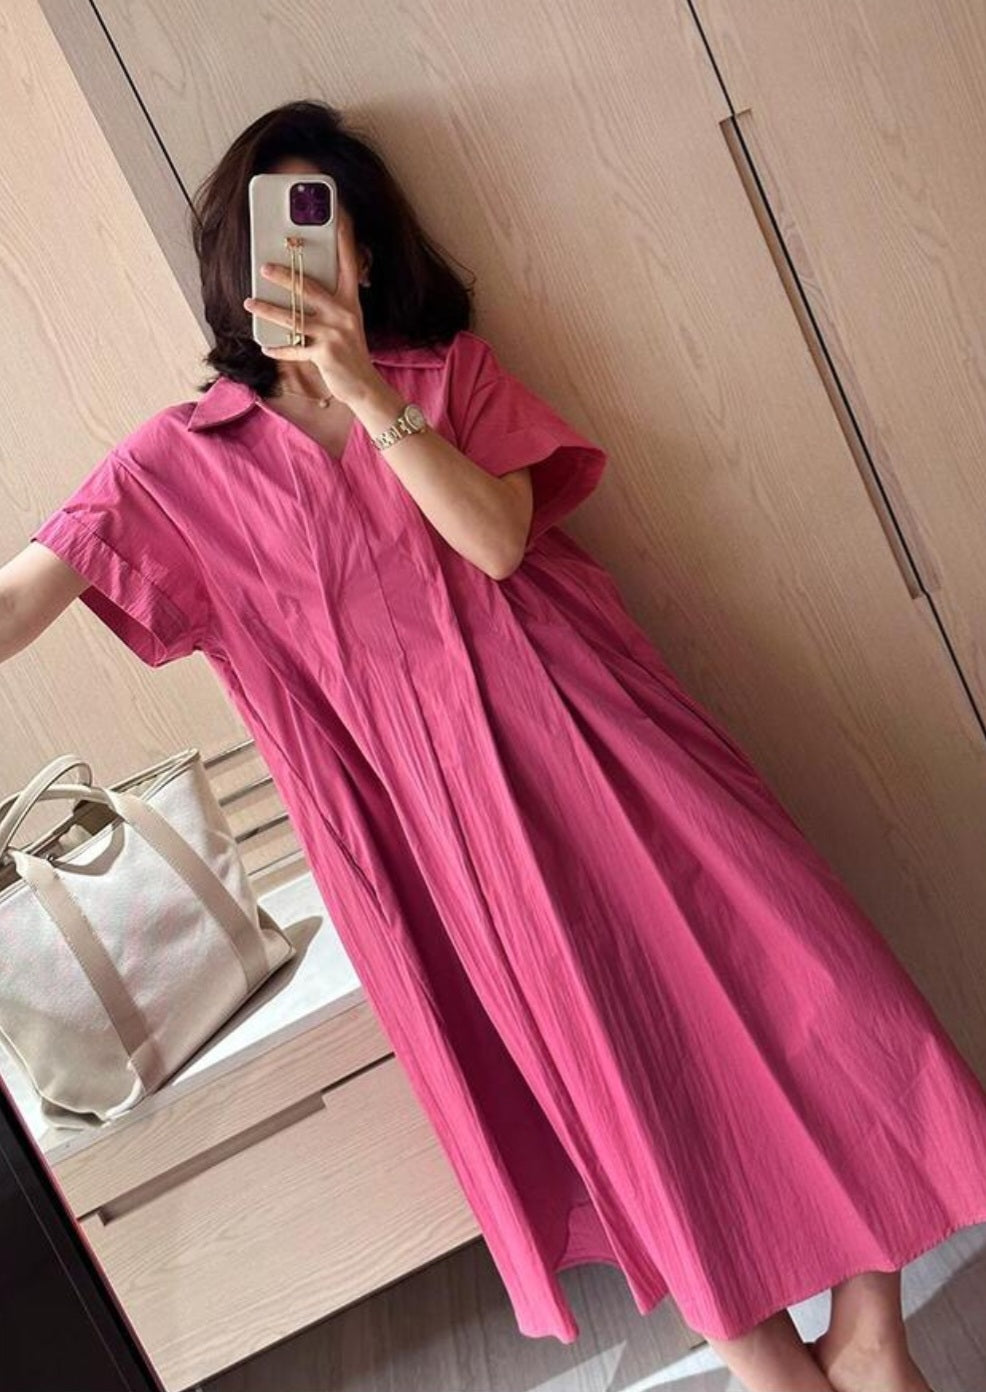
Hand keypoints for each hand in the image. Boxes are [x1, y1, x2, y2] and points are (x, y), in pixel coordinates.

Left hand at [243, 217, 377, 406]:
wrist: (364, 386)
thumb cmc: (351, 351)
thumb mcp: (347, 322)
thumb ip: (331, 304)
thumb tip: (300, 287)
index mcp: (351, 301)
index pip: (348, 262)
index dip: (344, 238)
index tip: (339, 214)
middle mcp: (343, 313)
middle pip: (309, 287)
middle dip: (284, 276)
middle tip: (263, 267)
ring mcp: (334, 334)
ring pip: (294, 317)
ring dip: (268, 310)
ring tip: (249, 303)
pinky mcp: (324, 354)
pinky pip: (294, 347)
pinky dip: (277, 347)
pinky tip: (264, 345)